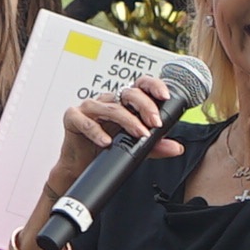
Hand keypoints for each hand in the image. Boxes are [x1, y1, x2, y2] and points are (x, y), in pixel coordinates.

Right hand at [46, 75, 186, 195]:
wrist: (81, 165)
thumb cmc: (107, 148)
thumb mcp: (135, 147)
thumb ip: (154, 146)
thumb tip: (176, 148)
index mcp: (123, 101)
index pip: (140, 85)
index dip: (153, 86)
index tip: (165, 97)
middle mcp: (108, 100)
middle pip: (129, 93)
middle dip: (145, 107)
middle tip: (156, 124)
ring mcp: (90, 107)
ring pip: (111, 107)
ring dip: (128, 120)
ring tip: (140, 134)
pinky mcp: (73, 117)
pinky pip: (86, 122)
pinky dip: (97, 132)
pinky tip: (107, 142)